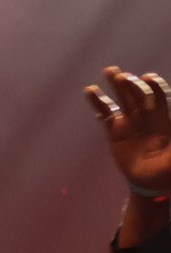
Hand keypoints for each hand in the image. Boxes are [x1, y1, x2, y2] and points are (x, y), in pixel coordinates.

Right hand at [86, 66, 170, 194]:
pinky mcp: (115, 130)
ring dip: (117, 85)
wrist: (149, 181)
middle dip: (133, 85)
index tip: (148, 78)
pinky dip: (98, 102)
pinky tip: (91, 90)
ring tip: (110, 71)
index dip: (154, 87)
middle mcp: (147, 116)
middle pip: (140, 95)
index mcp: (164, 119)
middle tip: (123, 77)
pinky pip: (106, 113)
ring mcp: (130, 121)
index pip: (160, 97)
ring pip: (123, 99)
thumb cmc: (167, 170)